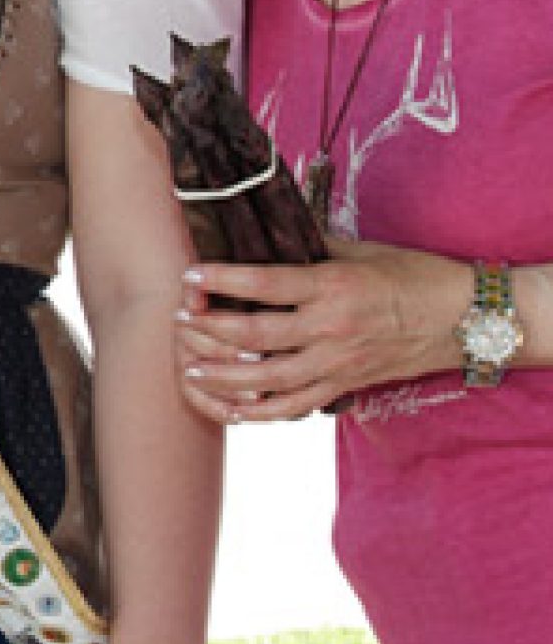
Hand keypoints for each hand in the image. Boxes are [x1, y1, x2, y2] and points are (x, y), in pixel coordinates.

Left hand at [177, 241, 469, 420]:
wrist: (464, 318)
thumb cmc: (411, 276)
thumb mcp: (358, 250)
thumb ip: (308, 245)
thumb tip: (264, 230)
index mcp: (331, 287)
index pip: (263, 284)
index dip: (220, 281)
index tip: (189, 276)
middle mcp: (330, 329)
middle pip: (254, 336)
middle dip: (208, 329)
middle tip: (178, 320)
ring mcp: (336, 364)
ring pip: (266, 380)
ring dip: (222, 377)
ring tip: (188, 370)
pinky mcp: (344, 387)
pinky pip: (293, 407)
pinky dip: (258, 413)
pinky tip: (230, 409)